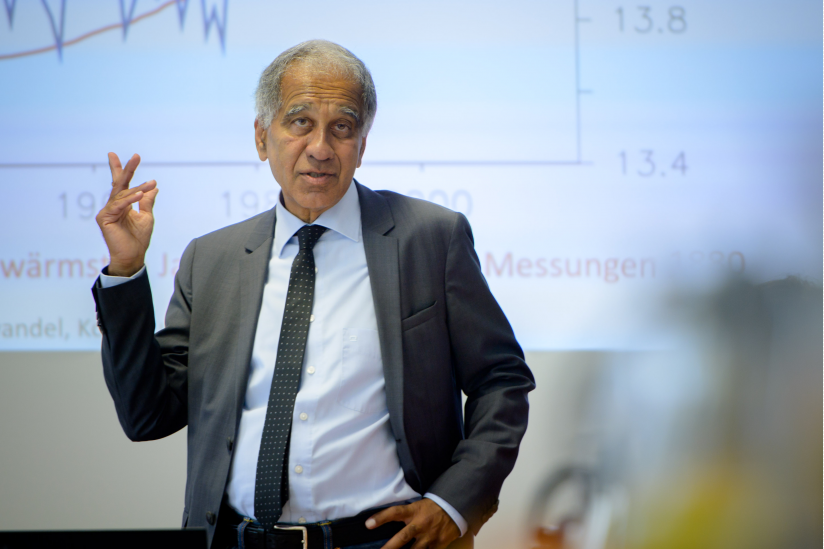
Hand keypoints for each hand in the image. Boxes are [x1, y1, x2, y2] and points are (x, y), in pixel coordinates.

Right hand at [95, 153, 158, 275]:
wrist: (133, 256)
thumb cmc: (138, 239)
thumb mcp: (147, 217)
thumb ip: (147, 202)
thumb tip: (154, 188)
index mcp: (122, 204)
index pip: (121, 184)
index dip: (121, 169)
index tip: (121, 155)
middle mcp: (113, 206)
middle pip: (119, 184)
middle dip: (127, 169)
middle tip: (136, 156)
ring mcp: (107, 211)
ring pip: (123, 195)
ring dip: (138, 188)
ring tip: (151, 183)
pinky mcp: (104, 218)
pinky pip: (119, 205)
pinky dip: (130, 199)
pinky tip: (140, 195)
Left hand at [366, 498, 460, 548]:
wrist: (453, 508)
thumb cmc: (431, 508)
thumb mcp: (417, 506)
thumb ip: (404, 515)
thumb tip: (384, 525)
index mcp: (413, 511)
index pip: (395, 512)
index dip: (381, 518)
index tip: (368, 524)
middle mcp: (420, 524)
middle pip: (402, 537)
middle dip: (390, 547)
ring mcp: (430, 535)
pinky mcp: (439, 544)